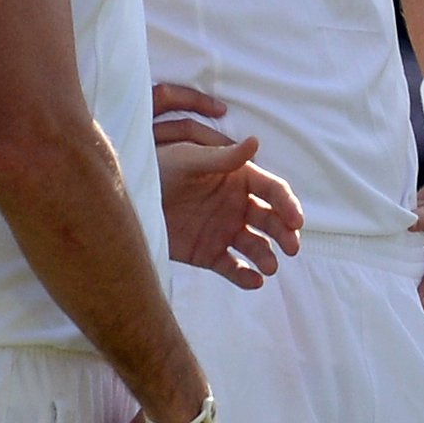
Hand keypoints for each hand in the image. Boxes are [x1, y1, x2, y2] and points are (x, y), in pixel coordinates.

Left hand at [154, 84, 302, 288]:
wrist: (128, 198)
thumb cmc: (159, 169)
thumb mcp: (188, 160)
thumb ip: (221, 158)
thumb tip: (256, 141)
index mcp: (239, 179)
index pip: (273, 191)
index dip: (287, 204)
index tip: (295, 220)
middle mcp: (238, 205)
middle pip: (270, 220)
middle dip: (285, 233)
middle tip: (292, 247)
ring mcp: (225, 231)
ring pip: (256, 246)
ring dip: (267, 256)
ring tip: (270, 267)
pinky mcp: (209, 254)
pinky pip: (232, 267)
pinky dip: (245, 276)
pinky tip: (254, 281)